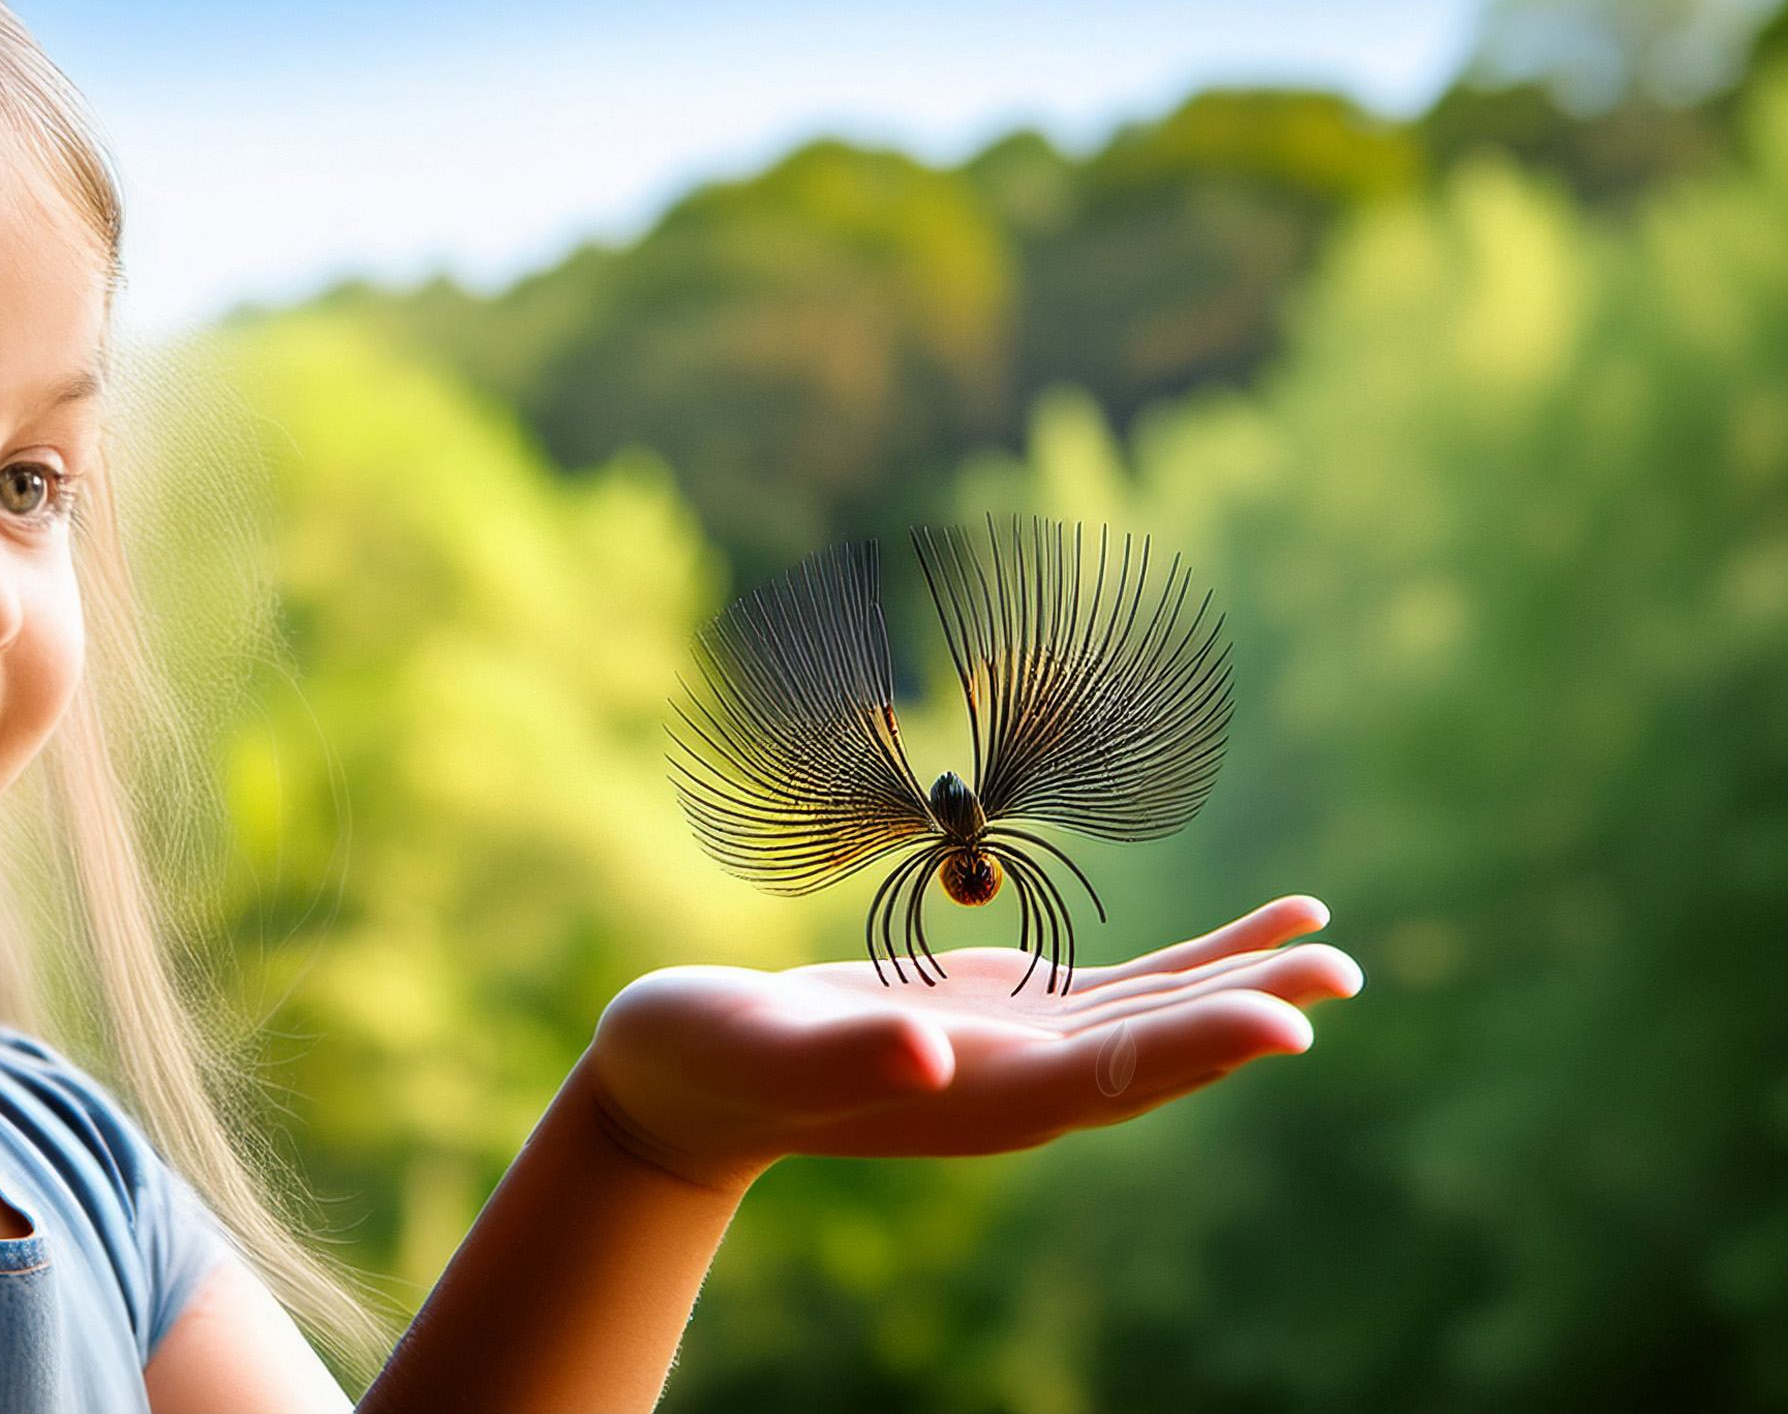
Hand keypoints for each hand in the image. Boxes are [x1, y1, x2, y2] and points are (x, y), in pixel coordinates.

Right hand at [587, 895, 1361, 1188]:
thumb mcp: (769, 1048)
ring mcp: (1028, 1051)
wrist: (690, 1076)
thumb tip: (932, 1053)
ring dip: (1245, 984)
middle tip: (1341, 972)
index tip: (1286, 1025)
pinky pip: (1131, 989)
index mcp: (978, 1099)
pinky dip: (1197, 961)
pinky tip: (1257, 932)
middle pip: (1162, 1051)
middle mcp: (1025, 1087)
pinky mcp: (1018, 1013)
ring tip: (1330, 948)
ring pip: (1161, 1019)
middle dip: (1253, 1011)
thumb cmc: (714, 1059)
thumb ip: (852, 1051)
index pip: (1110, 1076)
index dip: (1198, 1046)